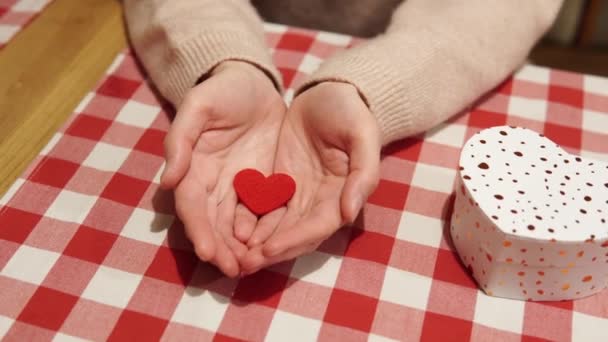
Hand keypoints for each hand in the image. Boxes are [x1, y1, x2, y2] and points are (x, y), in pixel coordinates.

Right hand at [161, 61, 284, 276]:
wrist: (254, 83)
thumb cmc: (222, 91)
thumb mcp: (199, 107)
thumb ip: (181, 140)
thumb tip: (166, 182)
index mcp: (194, 168)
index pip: (193, 205)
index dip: (199, 229)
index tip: (208, 252)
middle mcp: (214, 184)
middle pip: (214, 223)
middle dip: (221, 248)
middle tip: (233, 271)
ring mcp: (239, 187)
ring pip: (237, 225)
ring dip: (241, 248)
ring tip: (250, 269)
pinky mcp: (263, 185)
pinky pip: (263, 213)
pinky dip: (264, 233)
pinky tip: (272, 249)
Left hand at [240, 82, 380, 273]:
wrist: (329, 91)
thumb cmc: (350, 111)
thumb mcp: (363, 135)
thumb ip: (363, 173)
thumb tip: (349, 213)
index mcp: (341, 194)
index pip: (318, 226)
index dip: (294, 240)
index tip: (268, 249)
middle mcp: (319, 200)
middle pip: (294, 234)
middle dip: (271, 250)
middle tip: (243, 264)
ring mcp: (297, 193)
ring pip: (276, 226)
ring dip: (257, 243)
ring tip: (233, 256)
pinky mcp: (279, 182)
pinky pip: (262, 206)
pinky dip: (249, 221)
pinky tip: (229, 230)